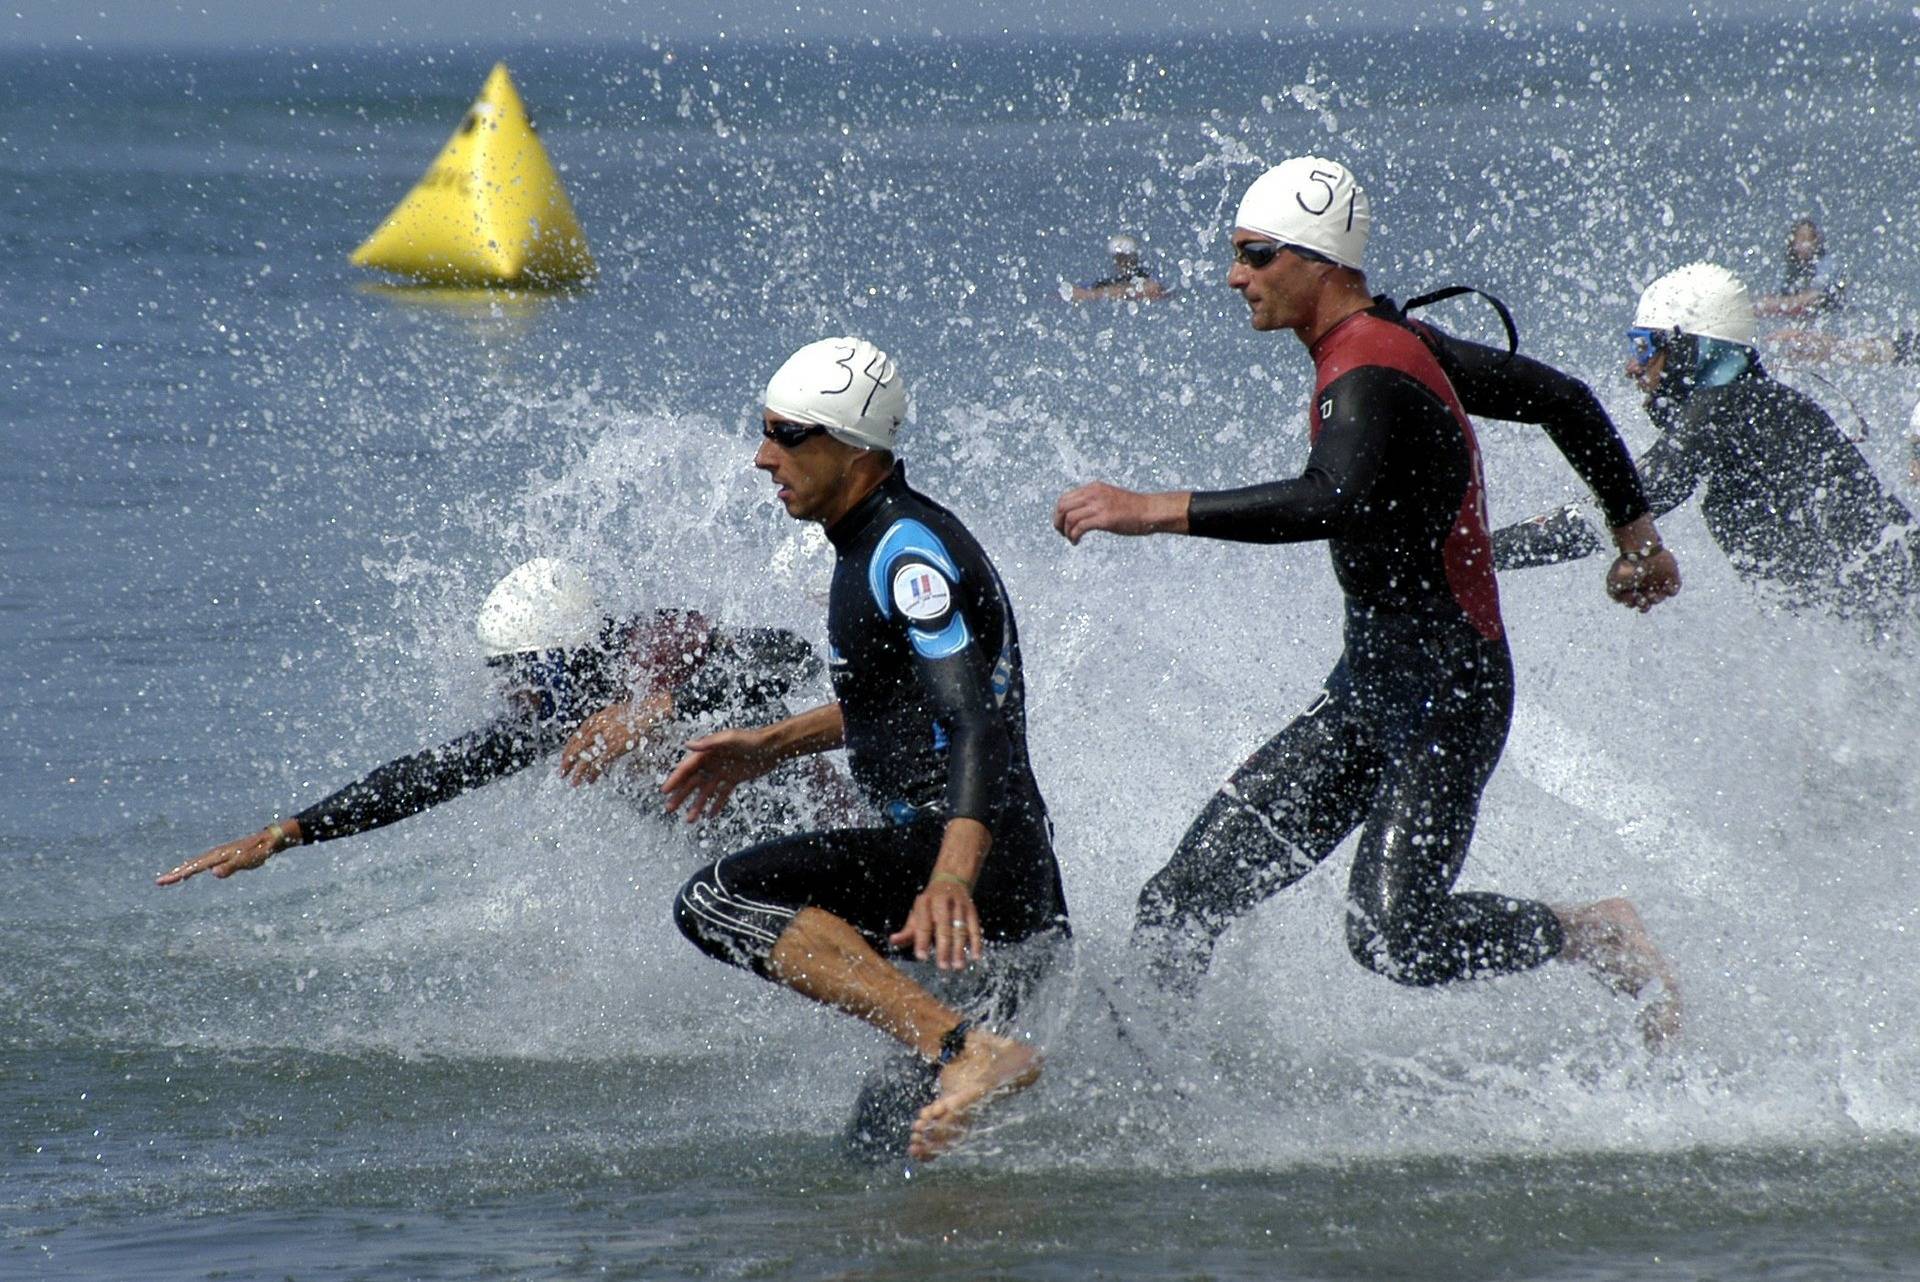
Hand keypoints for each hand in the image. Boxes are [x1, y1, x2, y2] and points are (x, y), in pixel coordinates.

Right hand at [156, 825, 289, 885]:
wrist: (269, 839)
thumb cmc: (259, 851)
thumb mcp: (248, 861)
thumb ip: (232, 867)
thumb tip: (213, 873)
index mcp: (218, 855)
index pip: (194, 867)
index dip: (179, 874)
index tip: (164, 881)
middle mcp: (215, 853)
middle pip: (191, 864)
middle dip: (175, 873)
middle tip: (159, 882)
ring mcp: (218, 853)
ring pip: (195, 862)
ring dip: (181, 870)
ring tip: (168, 879)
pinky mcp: (222, 855)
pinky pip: (202, 862)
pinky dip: (192, 868)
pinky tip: (189, 874)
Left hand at [560, 699, 657, 785]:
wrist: (645, 712)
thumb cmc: (632, 713)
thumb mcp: (611, 714)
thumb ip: (600, 724)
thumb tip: (592, 734)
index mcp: (594, 720)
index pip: (575, 737)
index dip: (568, 750)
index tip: (564, 759)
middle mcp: (596, 729)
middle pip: (576, 749)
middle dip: (567, 763)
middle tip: (562, 773)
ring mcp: (604, 739)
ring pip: (586, 759)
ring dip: (578, 772)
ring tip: (574, 782)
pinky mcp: (614, 748)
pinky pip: (599, 763)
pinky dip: (594, 773)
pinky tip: (591, 780)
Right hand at [661, 728, 776, 822]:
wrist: (773, 747)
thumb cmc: (752, 740)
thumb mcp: (730, 739)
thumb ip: (709, 743)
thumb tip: (688, 744)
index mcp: (708, 752)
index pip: (687, 768)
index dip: (675, 779)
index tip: (665, 791)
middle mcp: (713, 762)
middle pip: (693, 782)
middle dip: (681, 796)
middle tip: (670, 809)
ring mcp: (723, 772)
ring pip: (706, 792)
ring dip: (697, 805)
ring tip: (690, 820)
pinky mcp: (734, 779)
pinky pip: (722, 794)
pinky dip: (716, 805)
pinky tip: (709, 816)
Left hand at [888, 874, 981, 970]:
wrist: (950, 880)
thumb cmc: (929, 905)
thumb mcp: (916, 914)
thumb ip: (907, 930)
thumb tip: (893, 941)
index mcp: (924, 902)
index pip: (923, 924)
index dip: (922, 940)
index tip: (921, 957)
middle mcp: (942, 901)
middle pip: (944, 926)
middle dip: (943, 947)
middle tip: (943, 966)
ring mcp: (959, 905)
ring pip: (960, 928)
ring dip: (959, 948)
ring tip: (958, 966)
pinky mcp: (971, 909)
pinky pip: (975, 927)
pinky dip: (976, 942)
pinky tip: (975, 956)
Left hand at [1052, 481, 1188, 543]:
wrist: (1150, 511)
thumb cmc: (1132, 509)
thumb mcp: (1109, 499)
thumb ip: (1094, 502)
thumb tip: (1079, 514)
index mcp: (1093, 488)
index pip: (1065, 498)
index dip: (1058, 513)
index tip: (1062, 525)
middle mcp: (1093, 494)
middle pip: (1062, 506)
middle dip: (1058, 522)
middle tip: (1062, 533)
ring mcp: (1099, 505)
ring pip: (1069, 518)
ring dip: (1065, 532)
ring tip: (1071, 539)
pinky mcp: (1104, 518)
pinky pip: (1079, 527)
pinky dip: (1073, 536)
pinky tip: (1077, 542)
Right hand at [1606, 549, 1680, 611]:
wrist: (1640, 549)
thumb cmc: (1626, 564)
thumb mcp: (1613, 580)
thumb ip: (1613, 593)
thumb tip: (1620, 601)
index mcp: (1633, 587)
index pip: (1633, 602)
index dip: (1631, 602)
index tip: (1630, 596)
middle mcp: (1646, 587)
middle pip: (1647, 604)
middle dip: (1644, 605)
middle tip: (1641, 599)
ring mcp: (1659, 582)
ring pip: (1659, 598)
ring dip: (1655, 600)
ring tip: (1651, 594)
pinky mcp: (1671, 577)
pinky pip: (1674, 590)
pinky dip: (1671, 591)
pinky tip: (1665, 587)